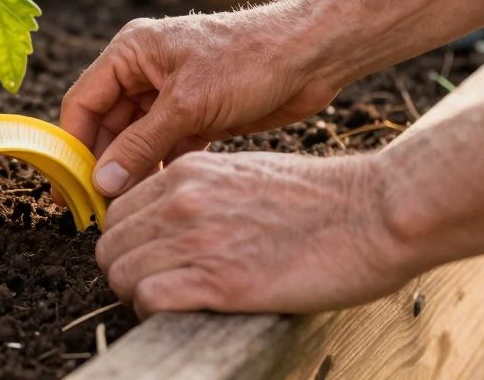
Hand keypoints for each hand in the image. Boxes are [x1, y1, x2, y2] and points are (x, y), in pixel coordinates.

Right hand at [60, 10, 338, 196]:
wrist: (312, 56)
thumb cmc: (250, 61)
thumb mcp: (189, 104)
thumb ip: (141, 145)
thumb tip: (101, 183)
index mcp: (131, 52)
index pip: (83, 103)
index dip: (73, 146)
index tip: (68, 190)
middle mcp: (144, 70)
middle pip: (107, 125)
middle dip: (104, 165)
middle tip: (101, 210)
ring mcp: (171, 93)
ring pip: (136, 140)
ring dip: (133, 172)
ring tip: (129, 211)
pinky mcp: (197, 114)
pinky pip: (165, 147)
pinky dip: (161, 169)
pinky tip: (161, 198)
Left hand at [97, 151, 412, 316]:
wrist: (373, 214)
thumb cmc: (321, 199)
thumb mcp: (245, 173)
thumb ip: (201, 191)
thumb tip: (175, 220)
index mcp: (188, 173)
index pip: (117, 212)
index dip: (128, 242)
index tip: (148, 259)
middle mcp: (183, 200)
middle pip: (110, 245)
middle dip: (125, 270)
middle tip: (155, 286)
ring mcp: (198, 238)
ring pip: (120, 273)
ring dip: (137, 293)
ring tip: (171, 301)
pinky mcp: (219, 280)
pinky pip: (149, 297)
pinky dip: (154, 310)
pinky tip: (184, 310)